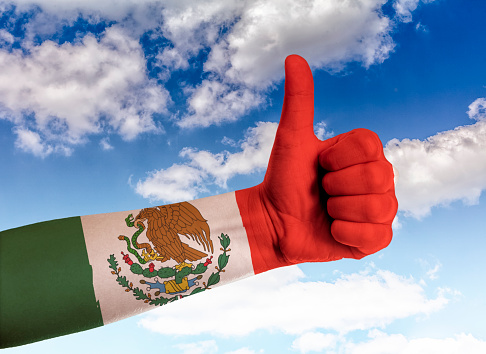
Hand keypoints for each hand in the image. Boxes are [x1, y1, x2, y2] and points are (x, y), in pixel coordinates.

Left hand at [236, 55, 397, 272]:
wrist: (273, 222)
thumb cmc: (282, 179)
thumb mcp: (291, 138)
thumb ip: (299, 101)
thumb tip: (293, 57)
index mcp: (363, 154)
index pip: (370, 146)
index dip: (338, 157)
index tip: (319, 164)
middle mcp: (378, 179)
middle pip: (377, 176)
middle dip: (336, 185)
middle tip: (321, 190)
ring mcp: (379, 209)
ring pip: (378, 207)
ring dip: (339, 211)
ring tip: (325, 211)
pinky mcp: (375, 239)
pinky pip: (376, 236)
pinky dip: (347, 234)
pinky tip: (332, 231)